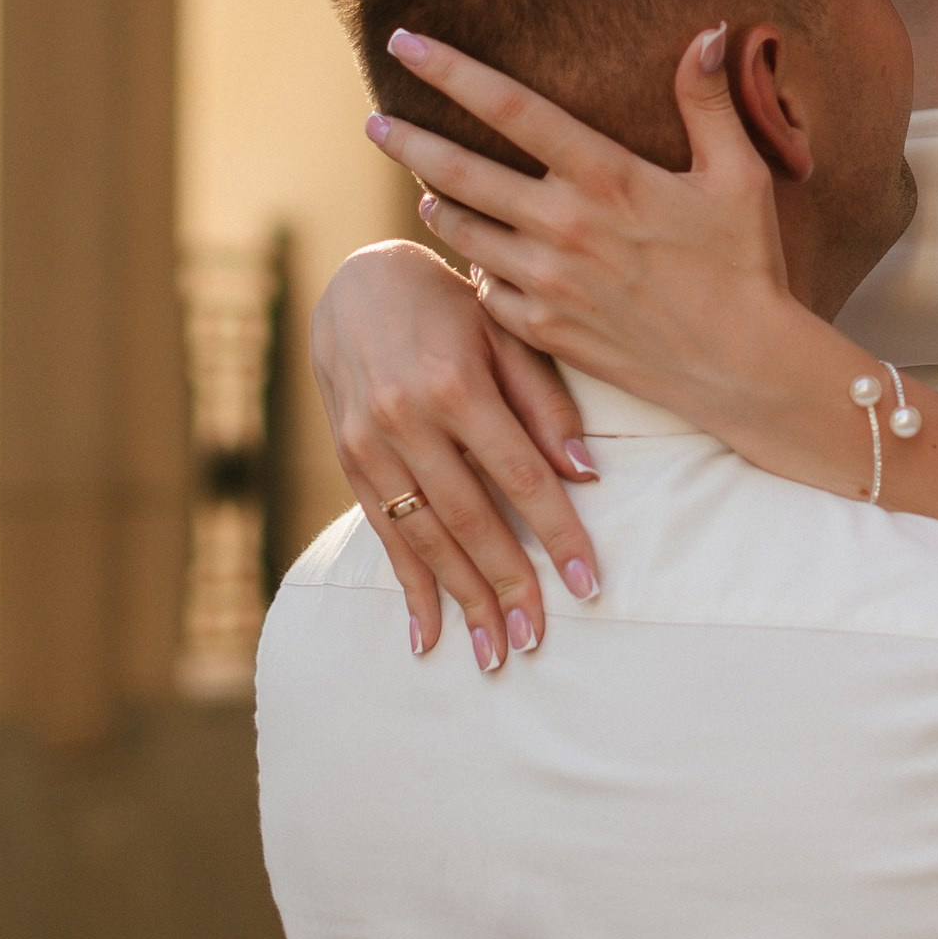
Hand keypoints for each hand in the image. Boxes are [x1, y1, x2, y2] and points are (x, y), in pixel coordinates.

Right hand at [308, 241, 602, 666]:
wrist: (357, 285)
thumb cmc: (452, 307)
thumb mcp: (507, 334)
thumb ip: (546, 403)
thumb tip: (587, 473)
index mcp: (456, 384)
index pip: (520, 477)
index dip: (557, 534)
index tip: (588, 585)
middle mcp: (407, 419)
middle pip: (469, 519)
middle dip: (507, 585)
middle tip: (537, 640)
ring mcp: (370, 445)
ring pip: (424, 538)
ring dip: (461, 600)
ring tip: (494, 653)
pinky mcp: (349, 462)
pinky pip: (383, 535)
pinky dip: (408, 587)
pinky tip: (429, 635)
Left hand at [363, 24, 796, 411]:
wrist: (740, 367)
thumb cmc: (743, 265)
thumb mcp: (738, 173)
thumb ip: (708, 101)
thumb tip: (711, 30)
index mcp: (605, 176)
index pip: (510, 108)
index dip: (451, 70)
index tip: (406, 43)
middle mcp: (563, 225)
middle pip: (460, 170)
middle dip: (408, 140)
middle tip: (374, 121)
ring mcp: (546, 281)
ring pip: (464, 231)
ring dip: (436, 203)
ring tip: (422, 186)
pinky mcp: (543, 329)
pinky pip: (484, 289)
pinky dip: (472, 265)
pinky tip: (471, 254)